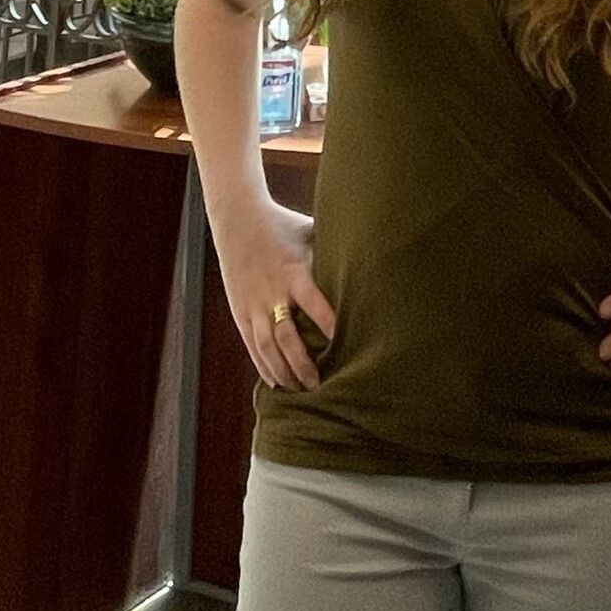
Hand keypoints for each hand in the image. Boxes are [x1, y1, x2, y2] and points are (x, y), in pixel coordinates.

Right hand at [211, 193, 335, 389]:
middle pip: (287, 336)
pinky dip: (264, 366)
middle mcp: (273, 292)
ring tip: (299, 390)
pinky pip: (252, 345)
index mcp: (295, 272)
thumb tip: (373, 257)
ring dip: (283, 372)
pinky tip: (276, 382)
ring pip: (267, 347)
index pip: (314, 304)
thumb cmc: (284, 225)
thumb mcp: (310, 233)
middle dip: (302, 364)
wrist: (238, 219)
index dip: (329, 324)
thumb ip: (334, 250)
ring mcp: (254, 304)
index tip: (344, 345)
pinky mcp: (240, 311)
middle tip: (319, 385)